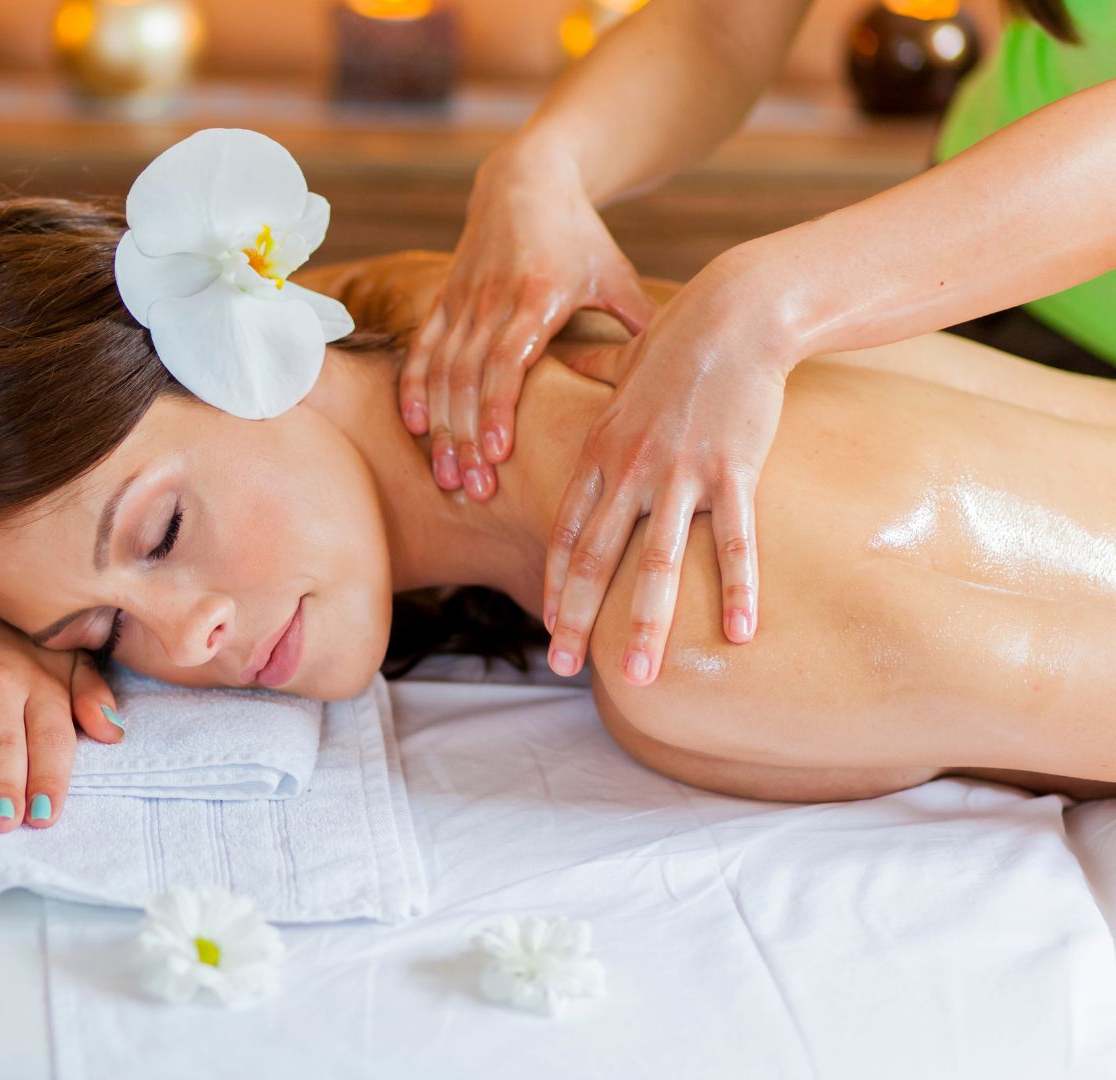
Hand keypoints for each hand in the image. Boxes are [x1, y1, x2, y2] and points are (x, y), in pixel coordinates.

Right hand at [0, 609, 123, 830]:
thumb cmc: (12, 645)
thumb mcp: (62, 659)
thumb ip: (90, 695)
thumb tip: (112, 732)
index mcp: (39, 681)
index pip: (50, 737)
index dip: (49, 778)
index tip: (44, 816)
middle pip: (3, 741)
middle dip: (6, 784)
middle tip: (4, 822)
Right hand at [404, 139, 653, 499]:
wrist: (527, 181)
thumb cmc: (580, 236)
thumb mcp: (615, 276)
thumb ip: (638, 325)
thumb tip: (679, 383)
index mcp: (536, 296)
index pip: (507, 360)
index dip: (499, 408)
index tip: (500, 454)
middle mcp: (492, 301)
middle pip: (469, 379)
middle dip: (467, 438)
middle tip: (474, 490)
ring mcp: (462, 301)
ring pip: (441, 373)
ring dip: (442, 428)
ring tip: (447, 476)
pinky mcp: (443, 301)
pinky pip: (422, 351)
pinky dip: (414, 389)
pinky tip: (414, 428)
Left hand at [543, 251, 790, 684]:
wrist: (734, 312)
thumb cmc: (679, 340)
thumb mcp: (621, 368)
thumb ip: (591, 379)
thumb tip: (568, 361)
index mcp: (600, 453)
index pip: (565, 533)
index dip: (555, 584)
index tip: (548, 625)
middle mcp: (629, 470)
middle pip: (594, 559)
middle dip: (576, 619)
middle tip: (562, 668)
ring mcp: (678, 473)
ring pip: (656, 562)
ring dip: (646, 623)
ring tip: (640, 675)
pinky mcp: (731, 469)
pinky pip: (733, 540)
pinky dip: (738, 588)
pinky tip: (739, 632)